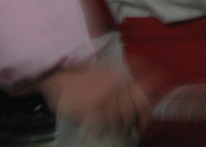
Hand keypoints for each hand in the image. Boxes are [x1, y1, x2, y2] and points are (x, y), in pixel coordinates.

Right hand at [36, 66, 152, 136]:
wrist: (60, 76)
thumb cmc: (86, 78)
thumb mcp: (111, 76)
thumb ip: (125, 88)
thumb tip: (138, 108)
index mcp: (124, 79)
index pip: (143, 101)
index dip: (145, 118)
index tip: (142, 127)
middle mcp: (117, 87)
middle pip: (131, 114)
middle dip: (129, 125)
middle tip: (124, 130)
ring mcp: (104, 97)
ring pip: (117, 122)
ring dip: (114, 128)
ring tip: (108, 126)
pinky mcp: (90, 108)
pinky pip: (101, 126)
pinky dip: (100, 130)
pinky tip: (96, 126)